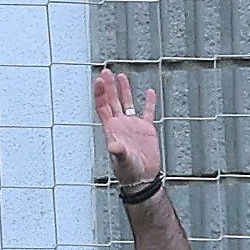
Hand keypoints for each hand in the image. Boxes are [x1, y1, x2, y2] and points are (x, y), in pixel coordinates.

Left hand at [93, 68, 161, 187]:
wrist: (142, 178)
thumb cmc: (129, 172)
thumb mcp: (123, 161)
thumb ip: (118, 152)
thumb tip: (113, 145)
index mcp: (112, 129)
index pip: (103, 107)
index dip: (100, 93)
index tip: (100, 80)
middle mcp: (120, 125)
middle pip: (112, 101)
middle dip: (108, 86)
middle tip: (106, 71)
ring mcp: (133, 126)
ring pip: (126, 103)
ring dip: (124, 90)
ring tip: (121, 76)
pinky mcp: (146, 130)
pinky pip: (148, 112)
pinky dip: (149, 102)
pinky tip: (149, 92)